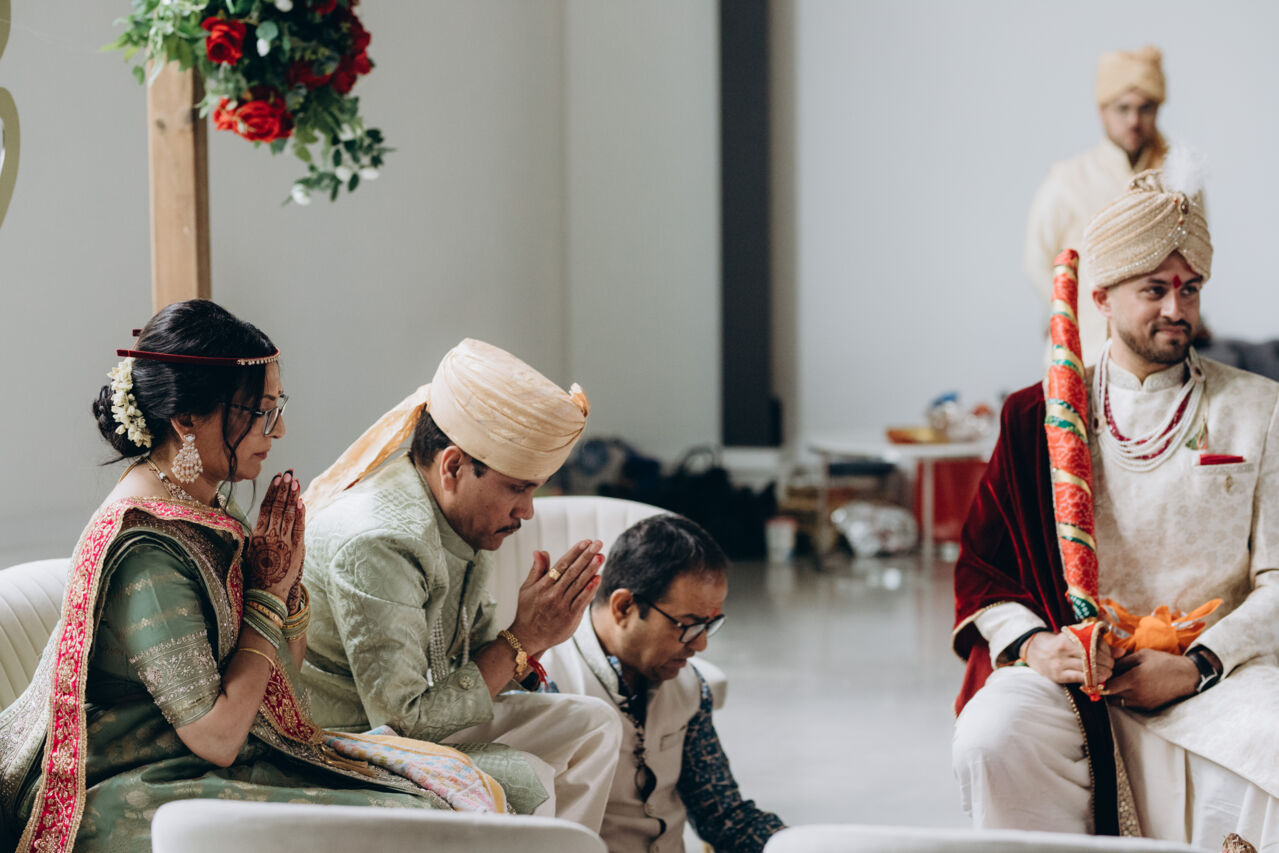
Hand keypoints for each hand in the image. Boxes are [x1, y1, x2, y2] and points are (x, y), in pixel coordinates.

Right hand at [246, 471, 305, 600]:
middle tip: (288, 474)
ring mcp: (282, 542)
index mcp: (257, 535)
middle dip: (283, 489)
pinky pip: (298, 527)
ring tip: (295, 481)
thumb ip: (258, 533)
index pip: (264, 508)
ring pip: (287, 514)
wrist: (267, 593)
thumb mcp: (252, 550)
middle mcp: (268, 536)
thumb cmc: (259, 572)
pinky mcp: (296, 548)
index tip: (277, 478)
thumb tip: (262, 517)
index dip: (271, 492)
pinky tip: (301, 501)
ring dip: (292, 496)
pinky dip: (300, 513)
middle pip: (276, 507)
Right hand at [508, 540, 603, 655]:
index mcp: (542, 585)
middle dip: (586, 556)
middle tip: (598, 544)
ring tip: (601, 556)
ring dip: (591, 570)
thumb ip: (536, 570)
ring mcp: (562, 606)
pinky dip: (590, 589)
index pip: (561, 565)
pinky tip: (598, 578)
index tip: (585, 542)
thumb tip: (540, 551)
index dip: (574, 552)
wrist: (528, 637)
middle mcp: (553, 594)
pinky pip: (582, 601)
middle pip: (572, 572)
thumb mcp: (527, 588)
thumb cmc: (528, 610)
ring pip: (579, 584)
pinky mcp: (570, 618)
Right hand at [1022, 628, 1117, 684]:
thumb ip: (1100, 645)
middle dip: (1107, 663)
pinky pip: (1079, 677)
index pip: (1095, 643)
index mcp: (1070, 637)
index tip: (1112, 656)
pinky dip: (1092, 679)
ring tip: (1107, 674)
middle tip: (1112, 667)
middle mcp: (1064, 648)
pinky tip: (1098, 680)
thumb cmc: (1061, 645)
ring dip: (1102, 672)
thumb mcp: (1077, 640)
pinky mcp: (1059, 674)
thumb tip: (1122, 652)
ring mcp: (1061, 661)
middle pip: (1093, 656)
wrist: (1036, 652)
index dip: (1107, 651)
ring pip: (1088, 667)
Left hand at [1105, 648, 1198, 710]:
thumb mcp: (1142, 655)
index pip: (1107, 686)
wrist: (1187, 677)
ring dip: (1116, 694)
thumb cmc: (1164, 662)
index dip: (1101, 681)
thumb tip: (1108, 665)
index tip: (1101, 674)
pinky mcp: (1148, 708)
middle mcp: (1137, 694)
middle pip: (1111, 695)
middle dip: (1107, 687)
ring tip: (1121, 683)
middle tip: (1109, 678)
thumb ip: (1122, 661)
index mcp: (1134, 679)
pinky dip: (1126, 698)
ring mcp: (1143, 703)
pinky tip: (1131, 688)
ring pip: (1119, 702)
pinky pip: (1129, 705)